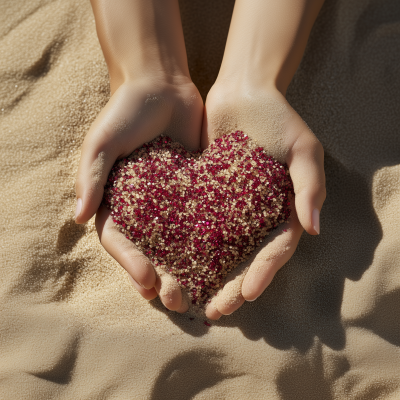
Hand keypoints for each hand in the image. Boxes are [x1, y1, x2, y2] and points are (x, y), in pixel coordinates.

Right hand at [75, 77, 202, 311]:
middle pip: (150, 248)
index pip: (119, 240)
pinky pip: (203, 215)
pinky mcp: (196, 188)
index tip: (147, 282)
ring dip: (188, 267)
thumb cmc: (124, 111)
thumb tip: (79, 218)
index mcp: (116, 199)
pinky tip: (226, 257)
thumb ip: (92, 177)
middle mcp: (143, 205)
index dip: (130, 263)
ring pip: (178, 239)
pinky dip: (211, 237)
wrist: (160, 84)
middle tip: (177, 300)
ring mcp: (170, 199)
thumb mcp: (102, 142)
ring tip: (202, 291)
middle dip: (161, 276)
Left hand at [202, 81, 325, 318]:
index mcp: (283, 209)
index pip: (276, 249)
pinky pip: (194, 223)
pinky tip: (168, 263)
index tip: (247, 293)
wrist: (242, 92)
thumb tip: (313, 228)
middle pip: (245, 259)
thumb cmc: (278, 117)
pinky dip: (184, 245)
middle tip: (214, 312)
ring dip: (204, 275)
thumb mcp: (303, 148)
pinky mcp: (203, 195)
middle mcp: (256, 215)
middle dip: (231, 287)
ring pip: (217, 249)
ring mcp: (229, 207)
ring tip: (187, 297)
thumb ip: (310, 186)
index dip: (264, 272)